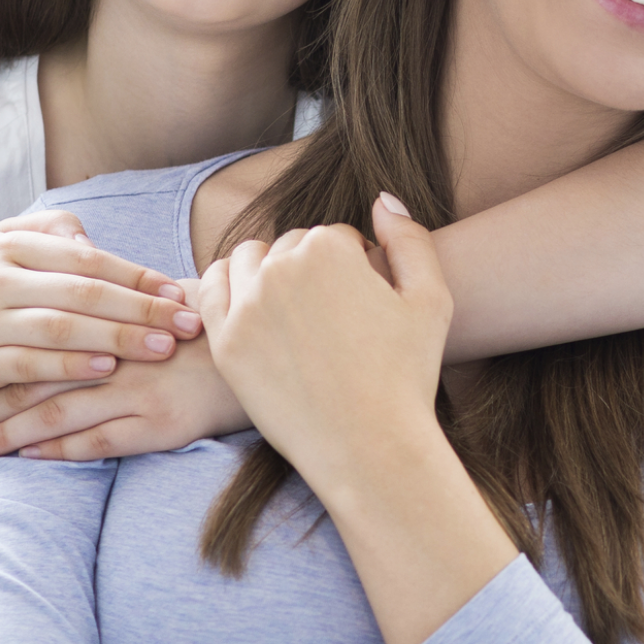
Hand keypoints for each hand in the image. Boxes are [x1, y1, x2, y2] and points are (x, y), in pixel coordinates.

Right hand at [0, 210, 198, 421]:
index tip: (181, 293)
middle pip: (82, 293)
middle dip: (142, 310)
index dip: (139, 277)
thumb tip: (94, 241)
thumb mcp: (6, 250)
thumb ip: (52, 234)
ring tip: (162, 348)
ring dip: (117, 340)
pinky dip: (70, 367)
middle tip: (188, 325)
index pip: (88, 259)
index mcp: (8, 243)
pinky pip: (29, 365)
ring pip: (60, 329)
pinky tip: (108, 370)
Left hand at [0, 322, 251, 460]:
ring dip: (8, 435)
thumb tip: (105, 298)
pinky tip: (27, 457)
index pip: (41, 342)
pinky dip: (57, 449)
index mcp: (118, 324)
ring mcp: (138, 391)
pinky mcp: (161, 424)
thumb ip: (135, 304)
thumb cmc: (228, 324)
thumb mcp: (181, 300)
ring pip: (55, 414)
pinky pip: (97, 440)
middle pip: (36, 381)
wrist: (280, 348)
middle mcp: (120, 357)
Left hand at [194, 194, 452, 486]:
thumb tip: (382, 198)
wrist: (369, 445)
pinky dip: (227, 287)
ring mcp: (247, 305)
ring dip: (268, 272)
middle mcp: (282, 268)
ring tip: (295, 310)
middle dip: (312, 270)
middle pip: (291, 247)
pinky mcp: (226, 342)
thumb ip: (410, 238)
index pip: (334, 236)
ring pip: (248, 260)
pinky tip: (253, 309)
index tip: (364, 302)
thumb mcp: (432, 298)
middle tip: (333, 316)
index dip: (354, 266)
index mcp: (330, 249)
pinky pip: (211, 290)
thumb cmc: (407, 375)